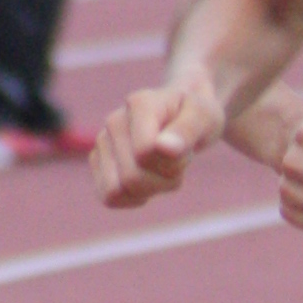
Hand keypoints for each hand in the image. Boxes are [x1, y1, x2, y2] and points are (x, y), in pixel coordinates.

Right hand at [93, 68, 223, 208]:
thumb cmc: (196, 115)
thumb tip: (163, 147)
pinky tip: (147, 179)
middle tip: (177, 161)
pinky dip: (133, 197)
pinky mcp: (97, 161)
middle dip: (164, 180)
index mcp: (139, 104)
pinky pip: (109, 197)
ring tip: (162, 168)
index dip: (173, 164)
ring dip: (148, 190)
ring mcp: (102, 141)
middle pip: (132, 178)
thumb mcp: (204, 118)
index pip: (145, 154)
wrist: (182, 114)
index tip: (186, 149)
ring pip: (116, 191)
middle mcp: (114, 121)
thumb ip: (187, 130)